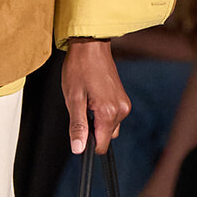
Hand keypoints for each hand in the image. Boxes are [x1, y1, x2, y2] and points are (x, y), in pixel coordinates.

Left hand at [62, 38, 129, 154]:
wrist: (90, 46)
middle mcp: (121, 110)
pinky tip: (93, 97)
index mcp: (109, 113)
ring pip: (109, 126)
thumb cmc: (79, 68)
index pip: (101, 146)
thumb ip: (77, 126)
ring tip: (86, 100)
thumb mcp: (73, 99)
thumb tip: (78, 149)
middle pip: (106, 136)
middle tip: (80, 108)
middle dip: (92, 129)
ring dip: (97, 120)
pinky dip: (102, 112)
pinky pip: (112, 115)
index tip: (78, 131)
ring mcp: (124, 104)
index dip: (87, 143)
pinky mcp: (123, 99)